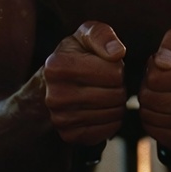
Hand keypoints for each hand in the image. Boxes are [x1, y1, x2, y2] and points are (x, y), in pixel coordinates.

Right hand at [43, 22, 127, 144]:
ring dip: (117, 103)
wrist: (51, 85)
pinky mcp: (69, 135)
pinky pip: (107, 131)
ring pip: (113, 114)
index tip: (105, 66)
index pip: (114, 73)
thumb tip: (117, 53)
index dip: (117, 68)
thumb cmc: (74, 55)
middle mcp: (54, 95)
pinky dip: (112, 120)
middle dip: (119, 86)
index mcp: (57, 66)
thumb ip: (102, 36)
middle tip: (108, 82)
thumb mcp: (85, 35)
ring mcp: (60, 119)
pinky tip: (102, 109)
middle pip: (115, 95)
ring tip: (105, 93)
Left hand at [139, 23, 170, 149]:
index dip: (152, 68)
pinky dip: (152, 121)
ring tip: (160, 93)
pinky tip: (161, 109)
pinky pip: (156, 133)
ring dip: (147, 103)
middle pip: (151, 98)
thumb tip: (162, 62)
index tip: (162, 65)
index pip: (157, 78)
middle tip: (157, 81)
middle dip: (147, 86)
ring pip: (150, 116)